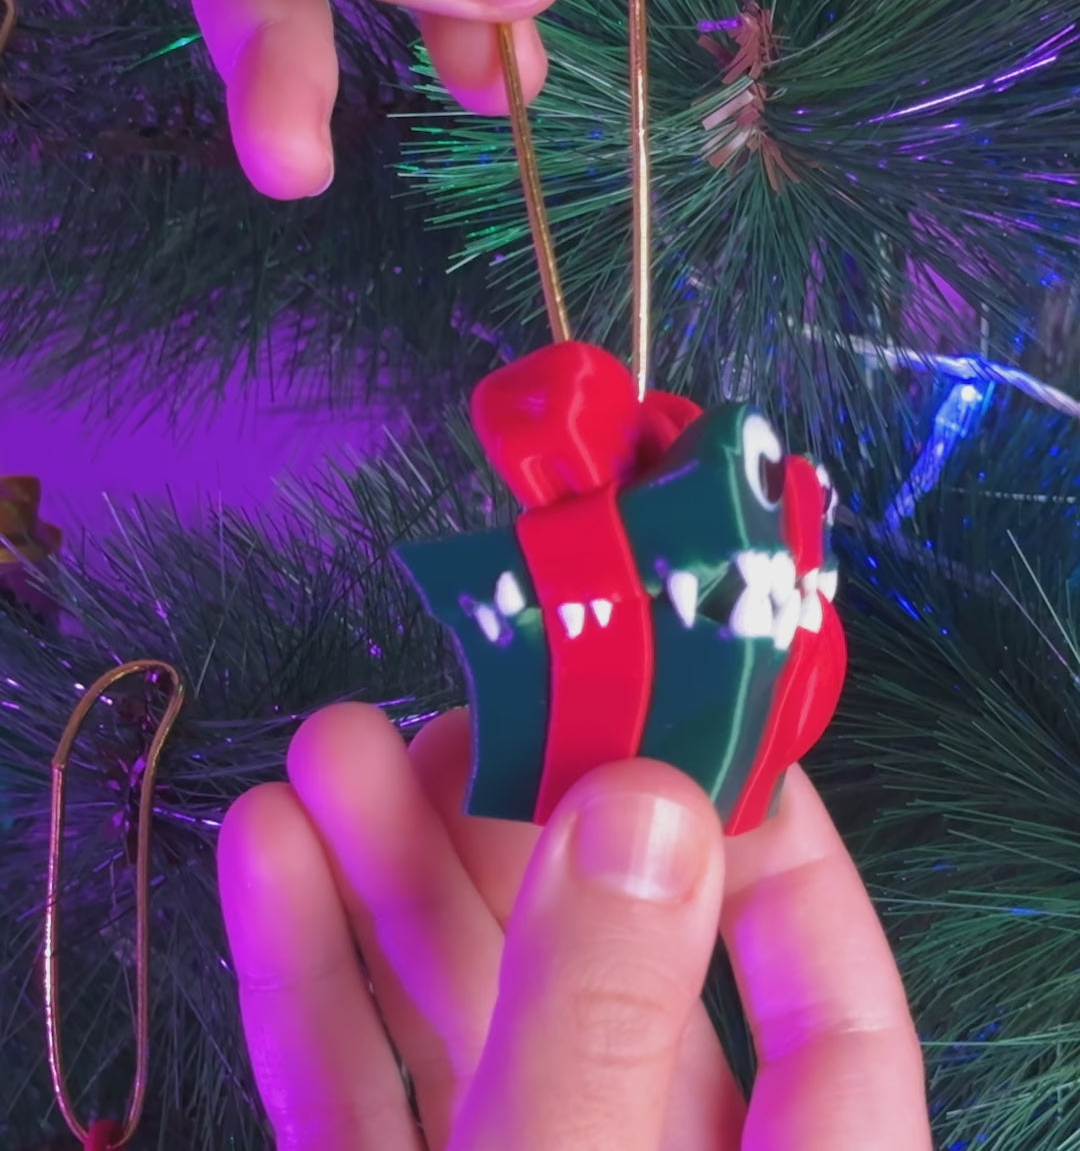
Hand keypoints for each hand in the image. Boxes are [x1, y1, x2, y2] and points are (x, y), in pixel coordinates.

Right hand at [218, 703, 930, 1148]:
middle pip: (607, 975)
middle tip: (467, 700)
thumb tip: (646, 804)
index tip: (691, 718)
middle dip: (519, 824)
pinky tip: (271, 854)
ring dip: (387, 870)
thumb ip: (607, 1025)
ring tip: (333, 741)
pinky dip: (305, 977)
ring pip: (460, 1016)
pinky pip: (349, 1090)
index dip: (776, 847)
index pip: (830, 1013)